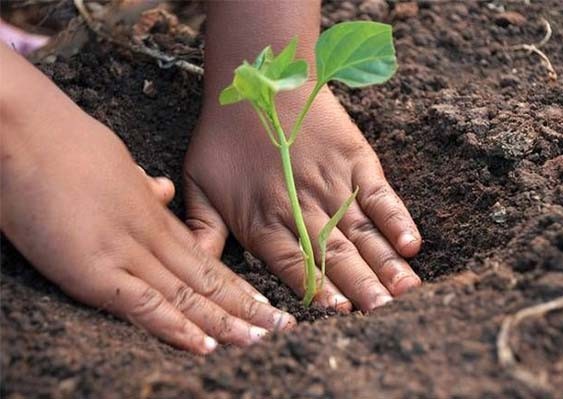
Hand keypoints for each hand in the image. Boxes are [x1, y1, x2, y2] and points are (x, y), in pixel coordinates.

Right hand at [0, 44, 294, 354]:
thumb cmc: (64, 145)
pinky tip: (206, 345)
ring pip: (188, 293)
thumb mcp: (116, 163)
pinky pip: (146, 305)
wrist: (27, 130)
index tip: (261, 298)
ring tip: (259, 337)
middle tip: (281, 324)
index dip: (234, 281)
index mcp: (152, 213)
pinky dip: (178, 328)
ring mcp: (127, 252)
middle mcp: (150, 235)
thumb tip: (163, 190)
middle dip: (245, 305)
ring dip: (225, 320)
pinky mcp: (96, 271)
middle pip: (207, 277)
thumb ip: (142, 186)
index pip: (203, 256)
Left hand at [184, 83, 421, 311]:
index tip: (340, 314)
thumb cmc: (224, 137)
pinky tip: (410, 245)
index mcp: (263, 220)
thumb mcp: (199, 184)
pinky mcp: (354, 159)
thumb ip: (203, 231)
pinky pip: (379, 193)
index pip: (294, 265)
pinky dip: (395, 218)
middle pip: (334, 255)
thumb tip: (196, 272)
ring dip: (383, 264)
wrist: (260, 80)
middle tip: (383, 314)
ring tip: (405, 291)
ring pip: (360, 232)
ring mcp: (331, 183)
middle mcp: (300, 207)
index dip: (318, 290)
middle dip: (361, 287)